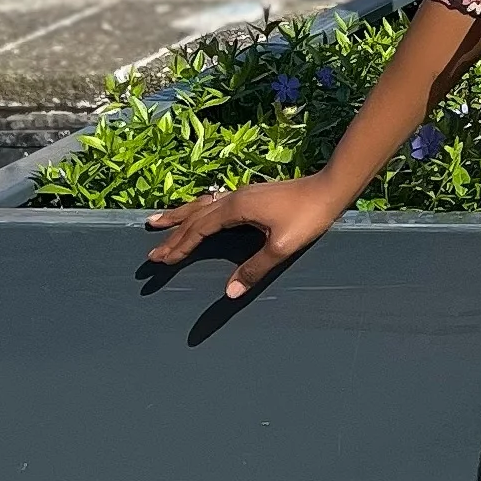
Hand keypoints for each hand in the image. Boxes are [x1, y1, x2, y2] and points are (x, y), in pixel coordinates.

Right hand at [143, 170, 346, 301]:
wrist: (329, 188)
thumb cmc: (308, 216)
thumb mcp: (281, 247)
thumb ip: (254, 269)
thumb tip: (228, 292)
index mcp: (236, 208)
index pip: (199, 229)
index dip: (178, 246)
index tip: (160, 259)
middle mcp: (234, 198)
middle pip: (194, 217)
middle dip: (172, 234)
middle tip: (151, 250)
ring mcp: (242, 194)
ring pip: (202, 206)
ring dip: (179, 216)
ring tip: (157, 221)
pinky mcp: (251, 195)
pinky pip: (214, 202)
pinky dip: (197, 209)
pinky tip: (197, 211)